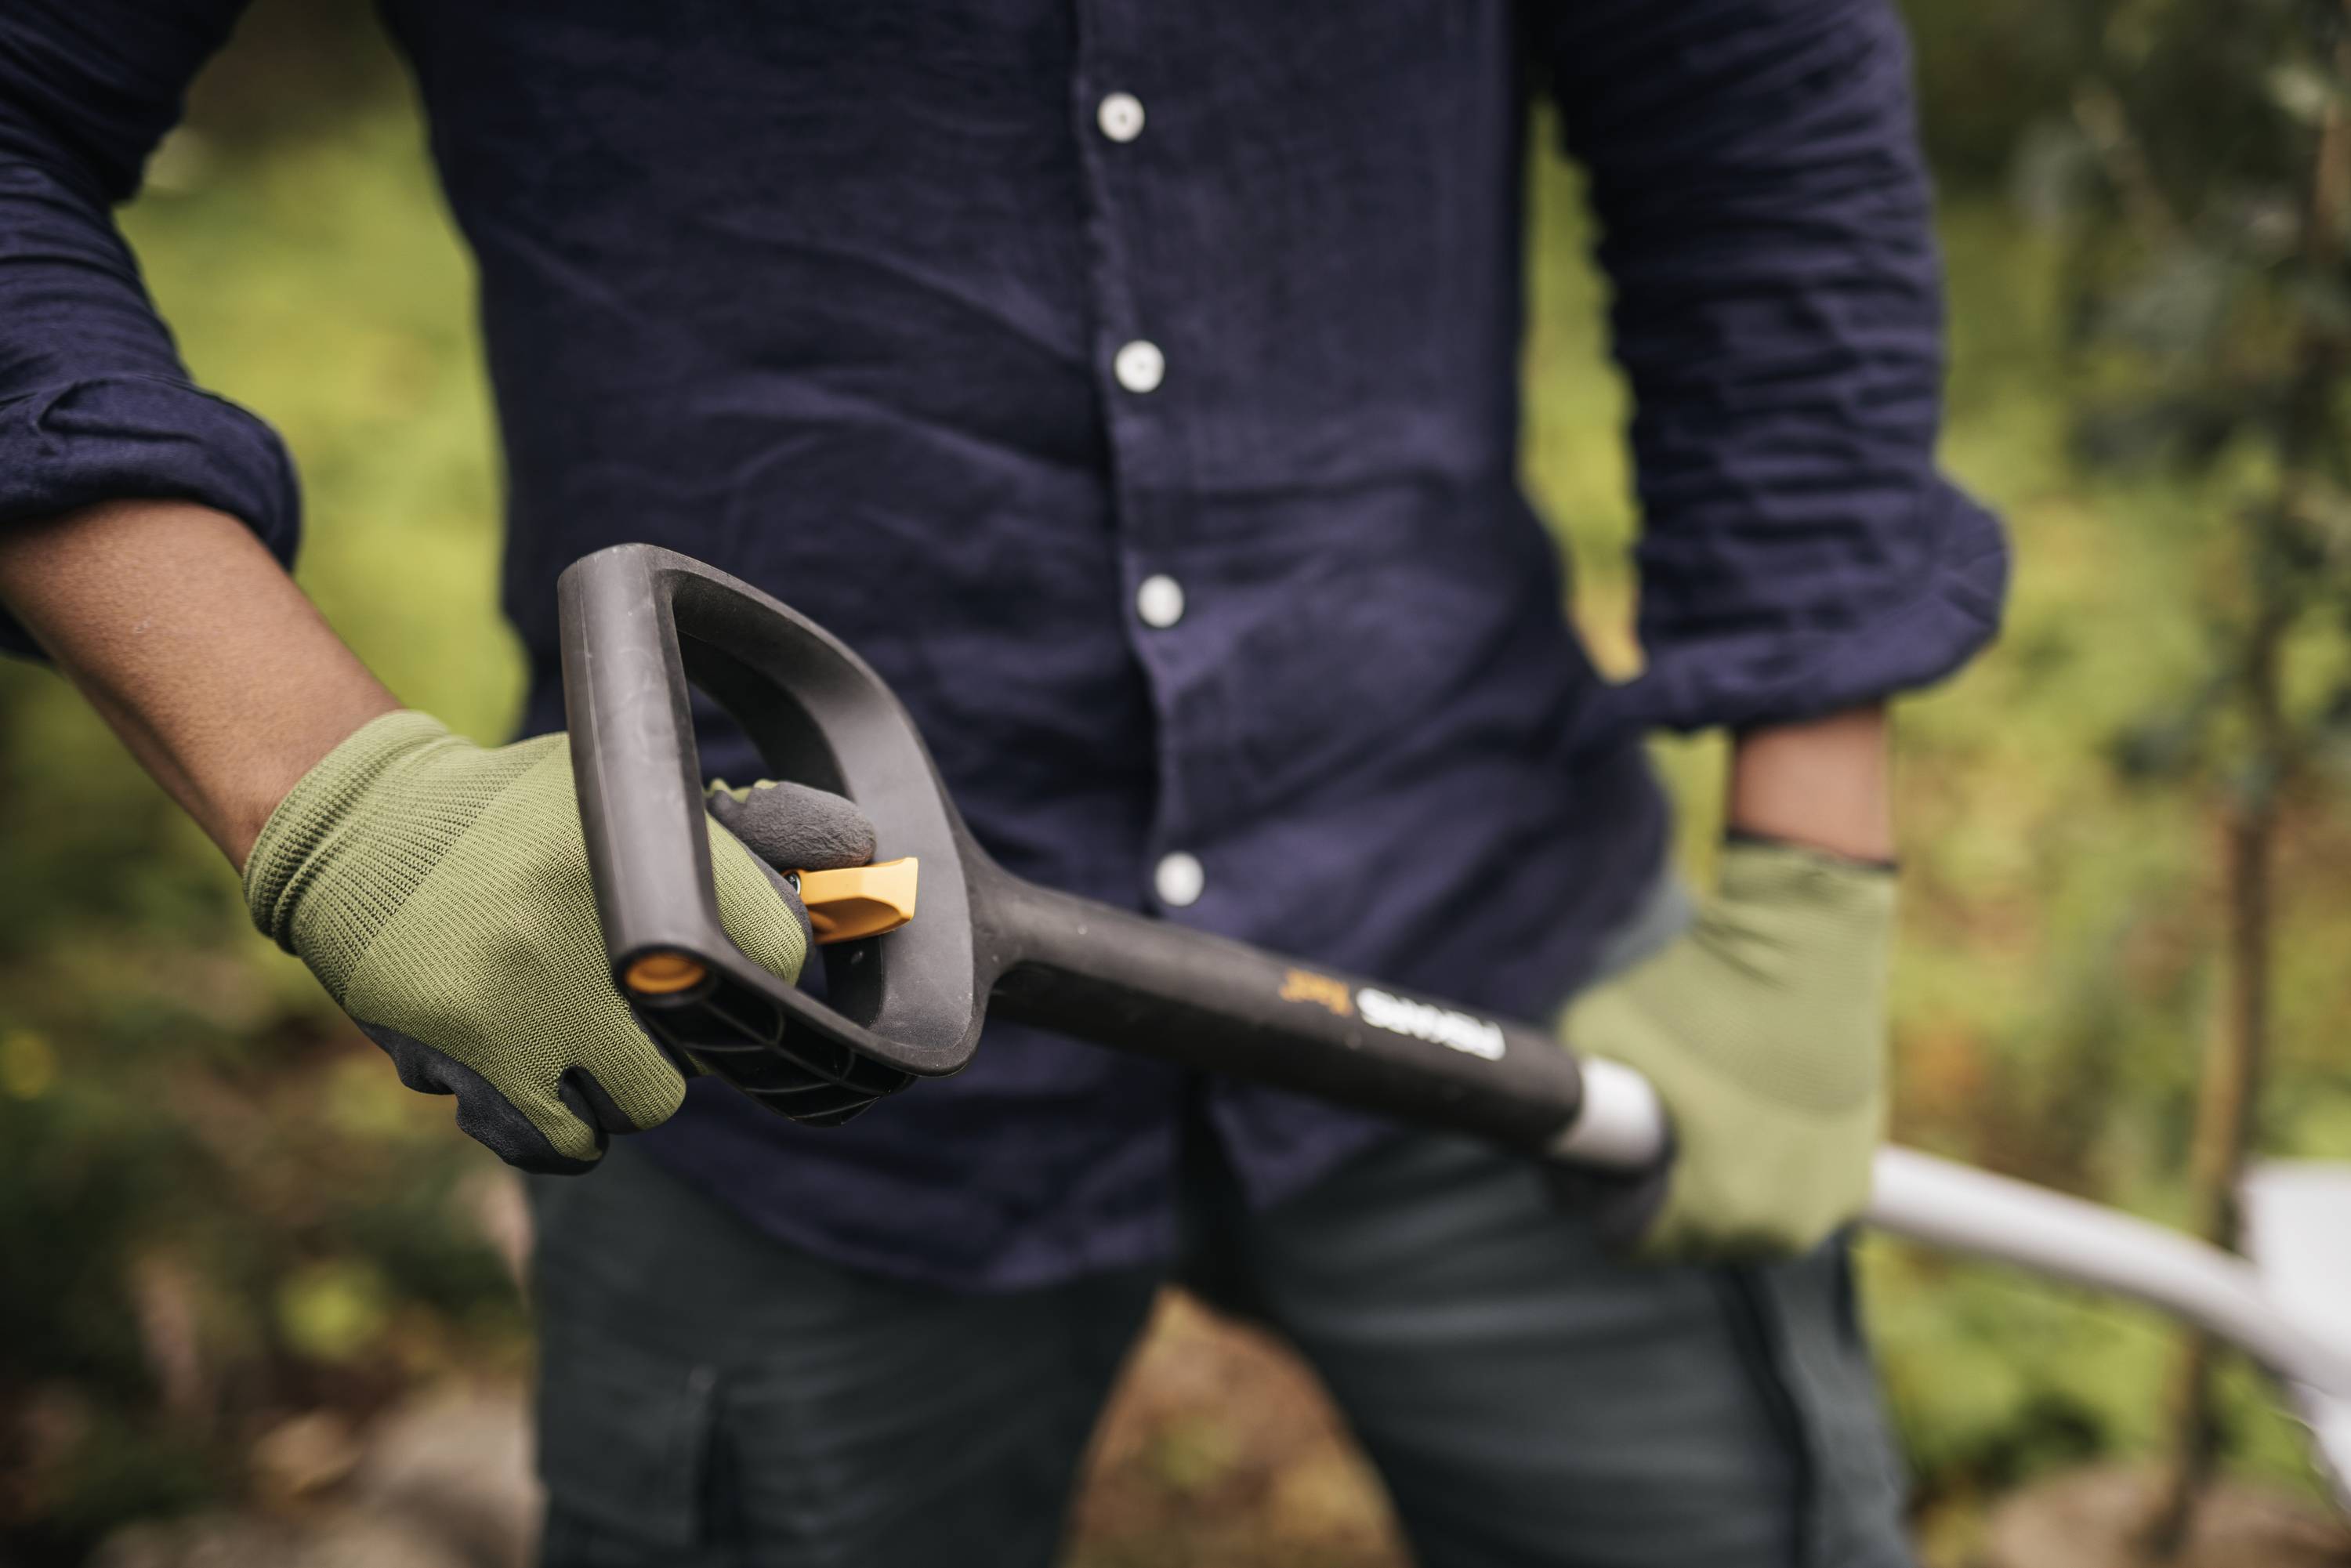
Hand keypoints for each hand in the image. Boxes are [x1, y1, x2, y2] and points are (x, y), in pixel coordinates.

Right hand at [244, 711, 874, 1171]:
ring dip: (626, 1084)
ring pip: (648, 1104)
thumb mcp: (623, 790)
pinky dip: (568, 1127)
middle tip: (635, 1000)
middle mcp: (597, 923)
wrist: (361, 834)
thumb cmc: (517, 814)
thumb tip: (859, 856)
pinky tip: (544, 1075)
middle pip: (711, 1047)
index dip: (769, 964)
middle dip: (683, 1036)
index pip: (782, 946)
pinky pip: (569, 1143)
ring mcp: (533, 995)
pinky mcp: (474, 1054)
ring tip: (581, 1031)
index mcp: (642, 846)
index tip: (737, 965)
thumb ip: (743, 830)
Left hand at [1557, 838, 1894, 1261]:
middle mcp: (1781, 1227)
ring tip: (1691, 1119)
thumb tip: (1535, 1133)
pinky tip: (1738, 1119)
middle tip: (1641, 1129)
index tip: (1595, 1152)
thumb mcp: (1594, 1035)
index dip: (1596, 1196)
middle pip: (1686, 1240)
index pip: (1630, 1242)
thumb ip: (1564, 1099)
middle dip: (1655, 1195)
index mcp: (1716, 1209)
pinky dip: (1758, 1172)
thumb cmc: (1698, 990)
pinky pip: (1785, 1197)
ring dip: (1706, 1189)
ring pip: (1737, 1224)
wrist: (1807, 945)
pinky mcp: (1859, 1177)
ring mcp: (1830, 1205)